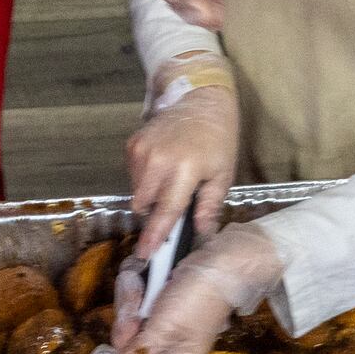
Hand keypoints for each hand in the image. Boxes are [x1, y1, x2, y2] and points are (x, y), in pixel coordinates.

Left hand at [93, 223, 284, 353]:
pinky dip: (135, 287)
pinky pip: (134, 299)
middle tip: (131, 320)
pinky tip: (144, 277)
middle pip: (129, 352)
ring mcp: (161, 321)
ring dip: (129, 303)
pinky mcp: (157, 299)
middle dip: (124, 331)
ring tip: (140, 292)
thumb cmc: (198, 300)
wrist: (219, 258)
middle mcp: (167, 346)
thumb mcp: (166, 330)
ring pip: (127, 321)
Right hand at [128, 59, 239, 253]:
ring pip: (136, 192)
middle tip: (173, 203)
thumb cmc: (217, 139)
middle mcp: (158, 161)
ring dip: (150, 195)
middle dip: (155, 212)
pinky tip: (162, 166)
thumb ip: (209, 206)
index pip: (165, 211)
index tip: (145, 255)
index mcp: (184, 170)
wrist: (199, 99)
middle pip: (143, 205)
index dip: (155, 236)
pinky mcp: (132, 145)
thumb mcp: (222, 174)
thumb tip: (201, 234)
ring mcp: (141, 151)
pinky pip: (132, 175)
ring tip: (171, 179)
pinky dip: (144, 178)